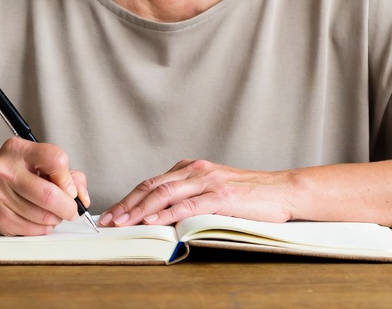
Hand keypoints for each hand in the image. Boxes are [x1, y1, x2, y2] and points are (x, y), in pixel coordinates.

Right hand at [0, 136, 90, 235]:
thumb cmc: (14, 176)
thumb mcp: (38, 164)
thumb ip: (67, 174)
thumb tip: (82, 197)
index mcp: (18, 150)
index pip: (55, 159)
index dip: (68, 179)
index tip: (69, 188)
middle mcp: (5, 170)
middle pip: (50, 194)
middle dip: (68, 207)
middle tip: (71, 209)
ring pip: (44, 215)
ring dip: (56, 219)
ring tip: (52, 213)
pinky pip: (33, 229)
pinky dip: (43, 228)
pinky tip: (38, 220)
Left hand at [98, 159, 294, 227]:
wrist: (282, 190)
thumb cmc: (249, 194)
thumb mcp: (213, 189)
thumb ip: (190, 195)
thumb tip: (161, 213)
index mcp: (191, 168)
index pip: (152, 183)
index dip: (129, 198)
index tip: (112, 213)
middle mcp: (196, 170)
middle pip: (152, 186)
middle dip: (127, 204)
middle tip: (109, 220)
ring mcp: (208, 181)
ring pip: (165, 193)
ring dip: (141, 210)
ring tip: (124, 223)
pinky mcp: (221, 196)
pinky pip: (189, 205)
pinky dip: (168, 214)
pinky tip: (154, 222)